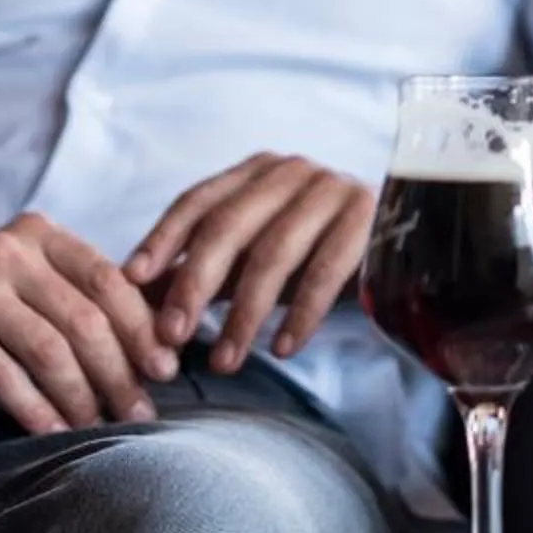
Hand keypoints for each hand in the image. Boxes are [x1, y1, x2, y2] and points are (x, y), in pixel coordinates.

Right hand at [0, 215, 179, 434]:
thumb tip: (168, 341)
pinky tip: (52, 433)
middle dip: (118, 372)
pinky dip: (33, 407)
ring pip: (48, 348)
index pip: (109, 281)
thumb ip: (89, 301)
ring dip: (80, 397)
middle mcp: (10, 248)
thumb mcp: (36, 287)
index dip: (143, 329)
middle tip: (139, 414)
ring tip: (98, 429)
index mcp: (43, 234)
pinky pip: (2, 373)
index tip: (166, 371)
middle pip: (84, 318)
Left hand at [125, 153, 376, 370]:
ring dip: (244, 313)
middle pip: (228, 226)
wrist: (400, 241)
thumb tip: (134, 298)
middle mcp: (290, 171)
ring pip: (274, 253)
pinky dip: (300, 314)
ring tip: (224, 361)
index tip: (133, 280)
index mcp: (255, 172)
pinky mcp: (368, 216)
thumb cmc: (311, 251)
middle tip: (172, 336)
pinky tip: (281, 349)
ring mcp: (331, 188)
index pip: (198, 200)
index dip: (162, 239)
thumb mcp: (253, 255)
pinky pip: (326, 270)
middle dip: (194, 284)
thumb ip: (203, 268)